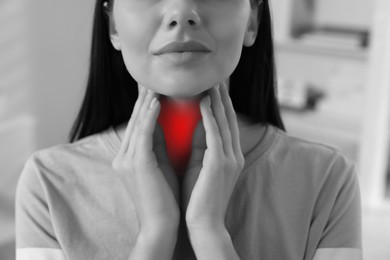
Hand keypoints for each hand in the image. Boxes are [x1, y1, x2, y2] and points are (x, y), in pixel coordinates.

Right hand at [112, 85, 179, 232]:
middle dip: (144, 99)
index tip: (153, 89)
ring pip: (138, 124)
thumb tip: (162, 122)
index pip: (137, 125)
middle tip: (153, 79)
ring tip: (156, 84)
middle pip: (135, 121)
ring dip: (147, 102)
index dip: (144, 106)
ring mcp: (127, 160)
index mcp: (128, 157)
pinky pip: (143, 134)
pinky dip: (149, 116)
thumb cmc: (164, 196)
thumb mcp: (158, 164)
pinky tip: (156, 102)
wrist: (161, 223)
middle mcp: (123, 156)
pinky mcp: (136, 164)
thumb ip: (157, 144)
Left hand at [182, 83, 244, 230]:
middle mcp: (234, 154)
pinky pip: (215, 133)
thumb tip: (196, 122)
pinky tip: (205, 100)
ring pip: (224, 121)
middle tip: (214, 76)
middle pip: (229, 118)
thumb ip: (201, 144)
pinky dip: (210, 115)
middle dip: (222, 96)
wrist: (204, 223)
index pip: (226, 124)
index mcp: (230, 156)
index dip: (222, 104)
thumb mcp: (201, 165)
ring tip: (210, 81)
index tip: (213, 87)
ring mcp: (230, 158)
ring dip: (217, 100)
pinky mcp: (220, 163)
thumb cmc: (198, 196)